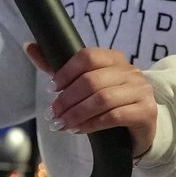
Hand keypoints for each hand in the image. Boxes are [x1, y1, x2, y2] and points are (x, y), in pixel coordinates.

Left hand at [26, 44, 157, 158]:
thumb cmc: (110, 103)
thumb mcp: (85, 84)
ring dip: (76, 113)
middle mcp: (130, 71)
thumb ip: (59, 68)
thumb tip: (30, 46)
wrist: (140, 128)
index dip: (66, 72)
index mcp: (115, 59)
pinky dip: (92, 124)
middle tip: (53, 113)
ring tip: (62, 124)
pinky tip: (79, 129)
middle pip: (92, 80)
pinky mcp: (145, 112)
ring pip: (102, 99)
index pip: (88, 56)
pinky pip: (114, 116)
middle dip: (67, 99)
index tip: (52, 88)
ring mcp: (141, 91)